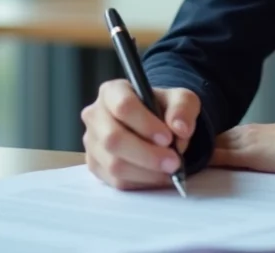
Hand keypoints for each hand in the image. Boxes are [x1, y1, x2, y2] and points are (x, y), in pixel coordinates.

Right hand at [82, 80, 199, 189]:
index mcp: (112, 91)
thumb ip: (183, 108)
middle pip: (113, 139)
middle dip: (147, 154)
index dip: (145, 124)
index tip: (168, 138)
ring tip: (169, 170)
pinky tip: (158, 176)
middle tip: (174, 162)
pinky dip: (141, 182)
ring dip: (146, 172)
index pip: (123, 106)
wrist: (155, 126)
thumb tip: (180, 128)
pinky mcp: (95, 165)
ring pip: (114, 164)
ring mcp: (92, 142)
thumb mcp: (181, 100)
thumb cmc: (164, 109)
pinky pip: (115, 181)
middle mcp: (95, 115)